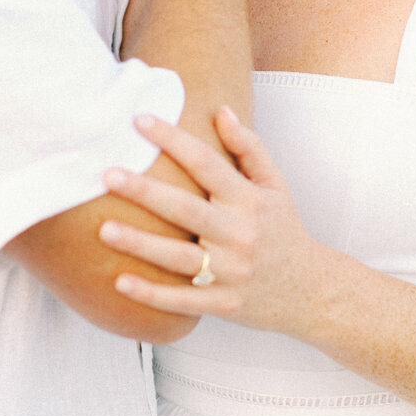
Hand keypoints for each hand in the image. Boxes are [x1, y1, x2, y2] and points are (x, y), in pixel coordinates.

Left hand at [98, 108, 322, 328]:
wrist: (312, 291)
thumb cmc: (284, 231)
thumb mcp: (275, 186)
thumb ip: (249, 148)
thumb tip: (221, 111)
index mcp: (249, 200)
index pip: (206, 163)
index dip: (173, 139)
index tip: (140, 120)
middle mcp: (240, 234)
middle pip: (186, 209)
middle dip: (146, 191)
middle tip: (108, 175)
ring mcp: (231, 272)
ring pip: (179, 257)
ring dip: (140, 244)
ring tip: (103, 229)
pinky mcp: (224, 304)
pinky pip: (183, 300)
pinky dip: (152, 294)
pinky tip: (120, 282)